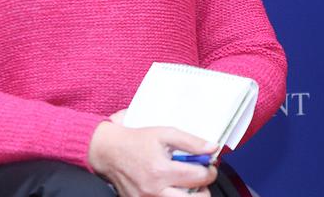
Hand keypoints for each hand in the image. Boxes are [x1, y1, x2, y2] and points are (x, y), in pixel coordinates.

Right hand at [88, 120, 216, 196]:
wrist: (110, 152)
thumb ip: (191, 142)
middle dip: (204, 188)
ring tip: (188, 184)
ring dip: (191, 196)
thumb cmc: (138, 141)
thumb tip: (213, 149)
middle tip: (200, 177)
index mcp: (162, 171)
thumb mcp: (166, 133)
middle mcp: (154, 190)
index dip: (210, 170)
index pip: (200, 177)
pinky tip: (174, 188)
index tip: (209, 165)